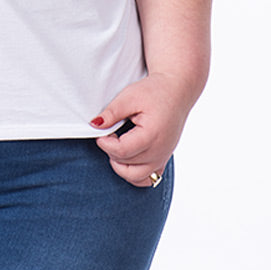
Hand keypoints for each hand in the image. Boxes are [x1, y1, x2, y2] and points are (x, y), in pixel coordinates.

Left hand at [91, 72, 195, 187]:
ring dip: (121, 166)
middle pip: (127, 165)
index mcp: (152, 135)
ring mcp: (163, 158)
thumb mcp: (129, 96)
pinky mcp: (164, 159)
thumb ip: (111, 112)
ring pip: (136, 177)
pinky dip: (134, 173)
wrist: (176, 91)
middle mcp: (160, 151)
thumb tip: (94, 124)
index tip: (100, 132)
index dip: (105, 144)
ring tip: (117, 145)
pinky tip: (127, 156)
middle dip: (111, 152)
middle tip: (109, 134)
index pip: (122, 151)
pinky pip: (148, 178)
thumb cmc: (154, 91)